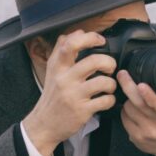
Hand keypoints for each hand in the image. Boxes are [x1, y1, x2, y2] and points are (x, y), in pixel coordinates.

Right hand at [22, 30, 117, 155]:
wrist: (44, 124)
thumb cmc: (52, 96)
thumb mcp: (52, 71)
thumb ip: (62, 50)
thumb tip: (78, 31)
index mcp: (58, 67)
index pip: (71, 44)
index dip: (90, 38)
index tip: (100, 40)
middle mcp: (64, 79)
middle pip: (94, 61)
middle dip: (109, 62)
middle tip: (110, 68)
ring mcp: (74, 96)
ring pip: (103, 82)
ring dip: (112, 83)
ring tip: (108, 86)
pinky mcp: (82, 111)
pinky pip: (105, 101)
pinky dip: (110, 100)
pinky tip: (106, 99)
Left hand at [115, 60, 155, 155]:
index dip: (150, 95)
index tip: (142, 85)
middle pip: (139, 104)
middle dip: (128, 87)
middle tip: (122, 74)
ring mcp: (146, 132)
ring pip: (129, 109)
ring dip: (128, 100)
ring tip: (134, 96)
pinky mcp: (136, 138)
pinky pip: (124, 119)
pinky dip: (125, 111)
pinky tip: (132, 110)